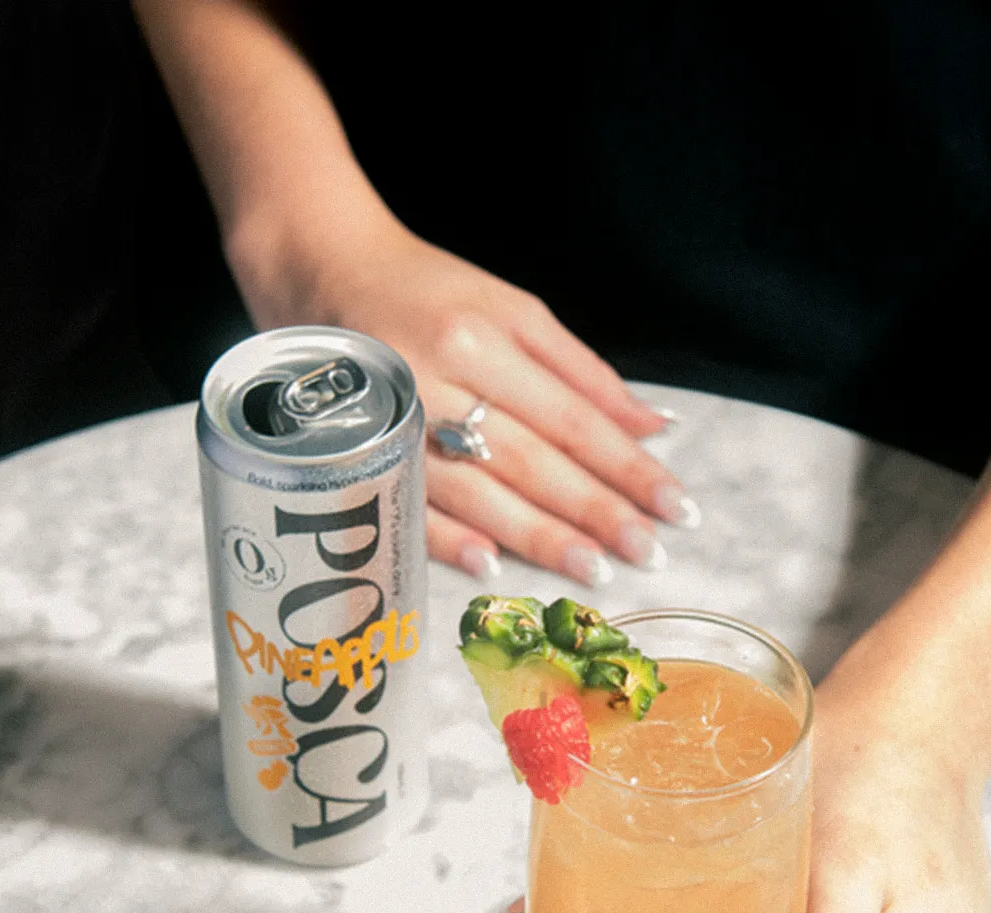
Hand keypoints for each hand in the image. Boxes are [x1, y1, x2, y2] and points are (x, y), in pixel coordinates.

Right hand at [228, 200, 696, 584]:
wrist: (315, 266)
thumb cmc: (422, 287)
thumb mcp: (511, 308)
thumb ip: (581, 371)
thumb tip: (653, 427)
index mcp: (482, 338)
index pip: (572, 418)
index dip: (627, 467)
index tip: (675, 507)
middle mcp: (436, 379)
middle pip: (530, 460)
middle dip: (594, 511)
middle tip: (647, 552)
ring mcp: (391, 419)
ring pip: (474, 490)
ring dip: (536, 535)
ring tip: (591, 569)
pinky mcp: (353, 446)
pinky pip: (407, 502)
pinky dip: (449, 538)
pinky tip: (492, 566)